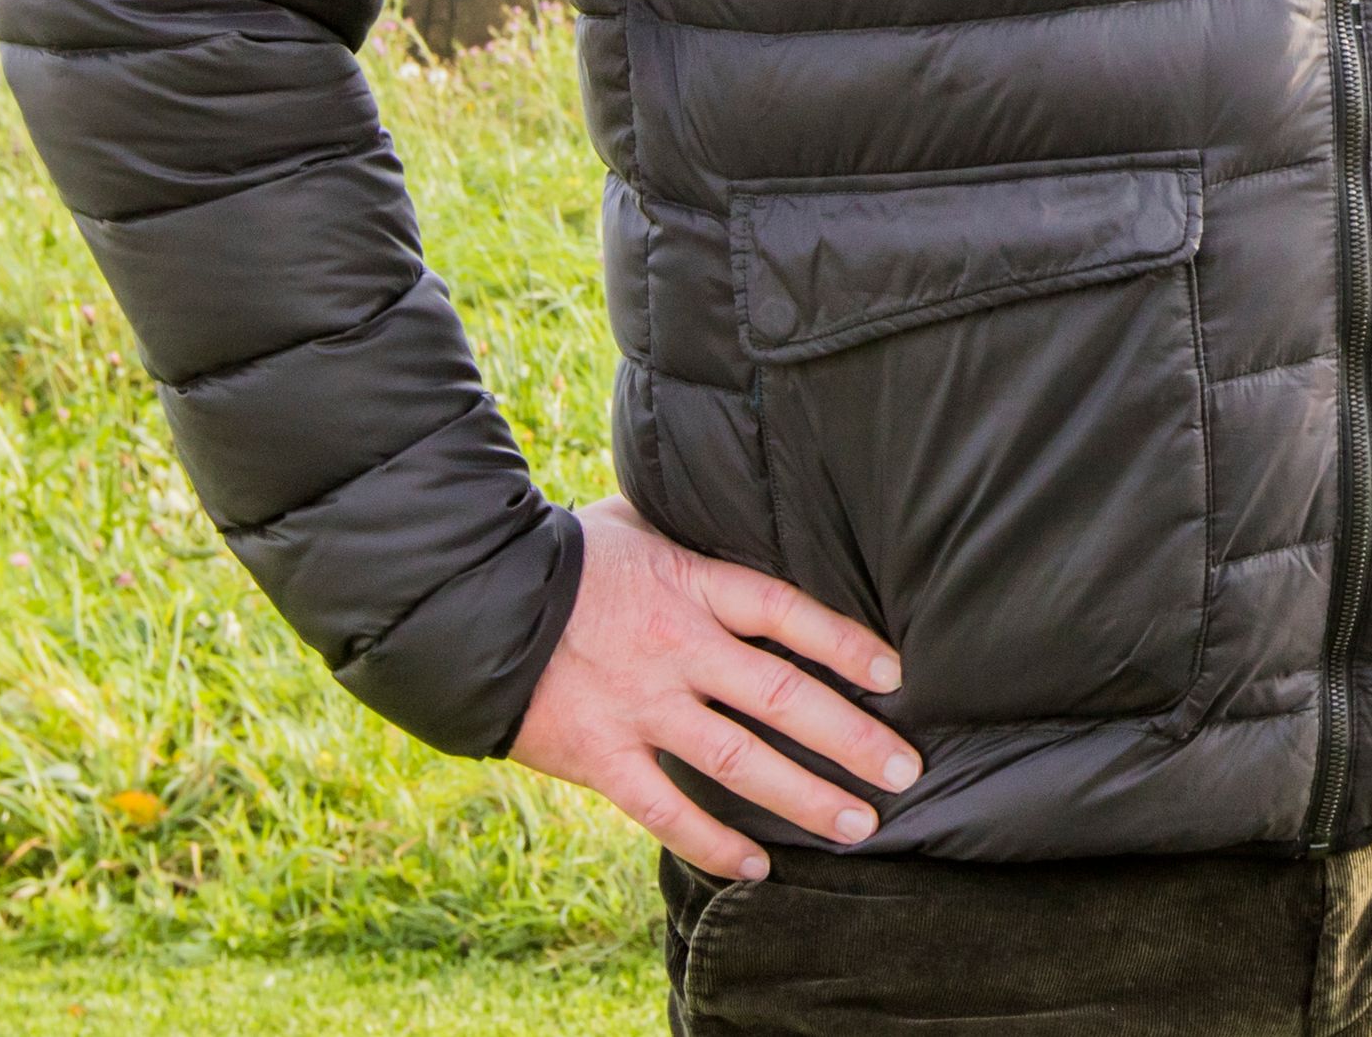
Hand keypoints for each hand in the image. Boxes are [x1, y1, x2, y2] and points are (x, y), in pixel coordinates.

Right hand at [509, 497, 916, 881]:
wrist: (465, 603)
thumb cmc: (565, 556)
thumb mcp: (640, 523)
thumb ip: (698, 531)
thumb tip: (748, 505)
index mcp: (693, 585)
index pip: (788, 612)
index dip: (846, 644)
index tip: (895, 676)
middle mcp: (678, 648)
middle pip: (783, 697)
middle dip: (852, 739)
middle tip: (905, 771)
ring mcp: (639, 706)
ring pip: (739, 760)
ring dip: (805, 796)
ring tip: (858, 824)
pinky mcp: (598, 755)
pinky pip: (665, 808)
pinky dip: (712, 842)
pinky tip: (756, 866)